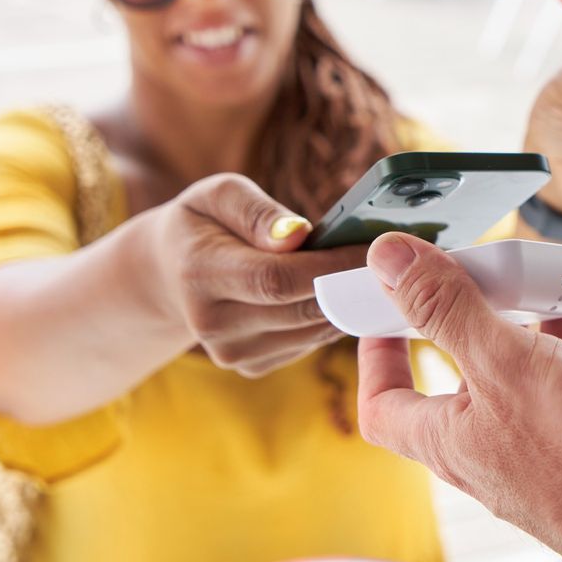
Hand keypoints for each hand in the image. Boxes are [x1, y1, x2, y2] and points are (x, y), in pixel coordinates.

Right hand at [148, 174, 365, 376]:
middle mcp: (212, 323)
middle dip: (351, 284)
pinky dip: (330, 318)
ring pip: (313, 330)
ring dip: (348, 303)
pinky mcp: (250, 366)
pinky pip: (308, 343)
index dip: (331, 266)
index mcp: (200, 273)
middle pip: (302, 309)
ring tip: (369, 272)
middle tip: (391, 260)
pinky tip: (338, 294)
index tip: (374, 248)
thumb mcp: (219, 195)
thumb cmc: (205, 223)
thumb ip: (256, 211)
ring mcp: (230, 352)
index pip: (276, 278)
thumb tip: (298, 236)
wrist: (169, 272)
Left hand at [355, 233, 561, 561]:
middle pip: (472, 369)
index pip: (386, 402)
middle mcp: (495, 444)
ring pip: (542, 367)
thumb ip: (445, 308)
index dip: (378, 355)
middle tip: (494, 264)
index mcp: (449, 437)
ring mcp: (552, 445)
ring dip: (549, 315)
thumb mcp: (501, 363)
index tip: (387, 307)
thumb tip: (389, 259)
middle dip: (483, 310)